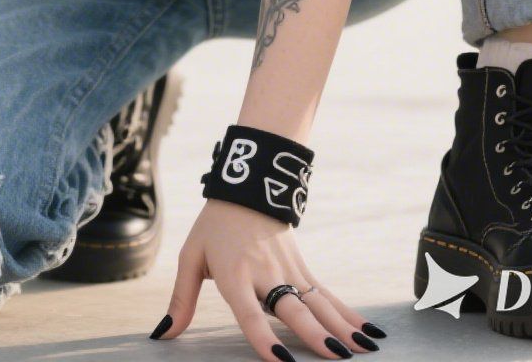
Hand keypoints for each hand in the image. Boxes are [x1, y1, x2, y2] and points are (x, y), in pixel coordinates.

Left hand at [151, 198, 386, 358]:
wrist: (246, 186)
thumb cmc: (214, 227)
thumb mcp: (191, 257)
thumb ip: (181, 299)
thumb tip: (163, 336)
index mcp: (235, 275)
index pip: (251, 313)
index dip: (264, 338)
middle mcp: (266, 274)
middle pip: (294, 308)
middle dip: (316, 335)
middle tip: (338, 358)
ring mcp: (289, 270)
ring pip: (319, 303)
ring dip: (342, 327)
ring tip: (363, 350)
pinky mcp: (303, 268)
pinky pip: (327, 294)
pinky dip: (349, 314)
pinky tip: (368, 332)